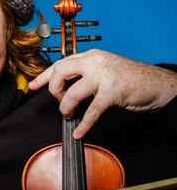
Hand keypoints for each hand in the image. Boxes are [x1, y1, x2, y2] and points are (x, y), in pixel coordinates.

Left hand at [29, 49, 176, 138]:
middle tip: (60, 100)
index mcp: (90, 56)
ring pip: (72, 92)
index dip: (44, 76)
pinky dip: (83, 124)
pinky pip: (92, 110)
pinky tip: (79, 132)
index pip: (60, 63)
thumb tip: (64, 88)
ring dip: (66, 107)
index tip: (32, 86)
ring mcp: (103, 76)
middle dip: (53, 89)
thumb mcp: (104, 70)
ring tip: (69, 114)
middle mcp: (94, 62)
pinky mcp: (113, 92)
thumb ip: (85, 74)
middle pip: (60, 72)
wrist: (156, 84)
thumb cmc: (130, 79)